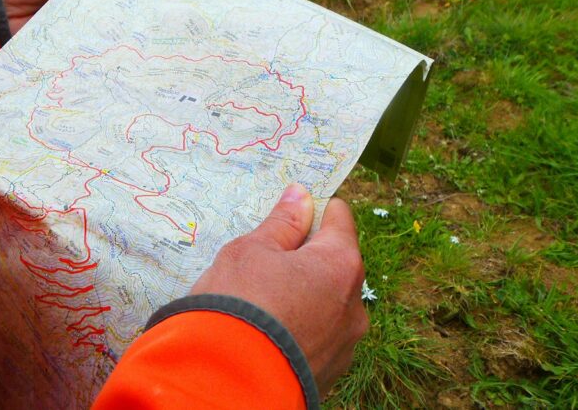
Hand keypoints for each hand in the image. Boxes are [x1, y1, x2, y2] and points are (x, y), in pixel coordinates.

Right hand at [190, 184, 367, 394]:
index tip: (287, 216)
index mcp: (340, 264)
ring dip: (303, 298)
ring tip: (260, 306)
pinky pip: (318, 339)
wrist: (224, 382)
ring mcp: (345, 344)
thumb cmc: (237, 305)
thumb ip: (282, 222)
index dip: (312, 211)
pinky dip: (298, 331)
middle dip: (304, 259)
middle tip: (262, 264)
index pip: (339, 217)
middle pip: (334, 264)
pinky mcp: (330, 373)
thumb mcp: (251, 251)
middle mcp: (354, 304)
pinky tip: (267, 334)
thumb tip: (300, 194)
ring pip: (327, 304)